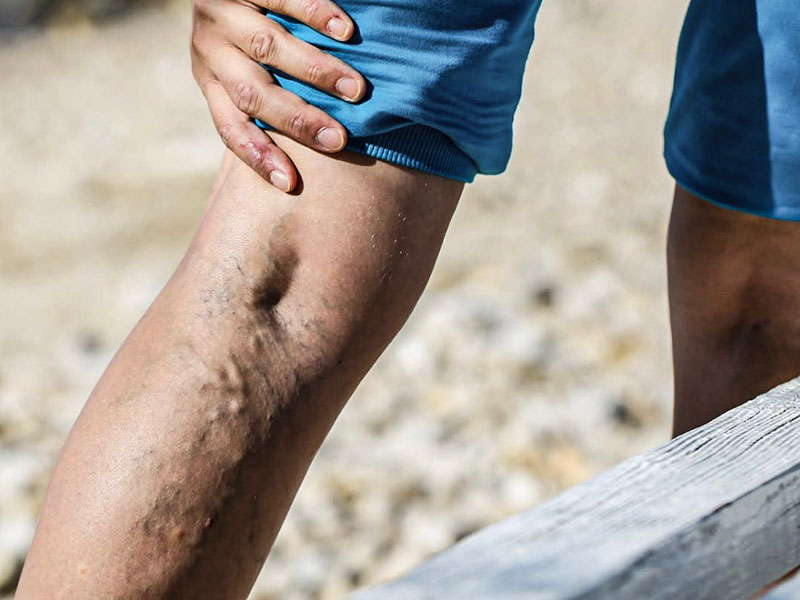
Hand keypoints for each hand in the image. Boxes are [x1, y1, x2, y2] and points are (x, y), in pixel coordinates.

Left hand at [191, 0, 366, 191]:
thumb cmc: (246, 30)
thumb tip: (320, 144)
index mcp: (212, 80)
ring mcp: (225, 12)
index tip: (290, 183)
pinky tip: (346, 32)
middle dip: (298, 120)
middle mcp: (211, 49)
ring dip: (317, 72)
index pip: (230, 127)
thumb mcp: (239, 67)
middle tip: (339, 140)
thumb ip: (266, 97)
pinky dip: (316, 15)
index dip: (258, 155)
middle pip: (252, 93)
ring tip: (356, 90)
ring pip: (268, 47)